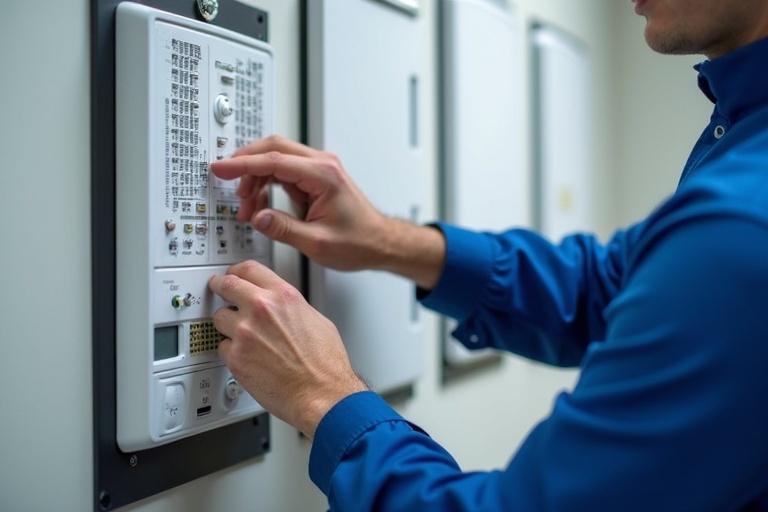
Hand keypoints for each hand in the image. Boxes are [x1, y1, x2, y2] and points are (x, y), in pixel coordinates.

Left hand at [209, 260, 367, 436]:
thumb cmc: (325, 364)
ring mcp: (245, 333)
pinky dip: (232, 352)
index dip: (236, 271)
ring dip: (227, 324)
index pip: (249, 269)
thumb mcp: (317, 320)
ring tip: (241, 335)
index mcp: (283, 296)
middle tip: (218, 289)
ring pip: (219, 318)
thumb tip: (284, 309)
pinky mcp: (235, 358)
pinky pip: (223, 348)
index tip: (232, 274)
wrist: (321, 393)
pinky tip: (247, 358)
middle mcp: (261, 309)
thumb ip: (292, 308)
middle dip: (220, 287)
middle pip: (226, 285)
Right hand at [210, 135, 389, 271]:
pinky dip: (267, 184)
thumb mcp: (318, 242)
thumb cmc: (359, 242)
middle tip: (225, 179)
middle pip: (274, 148)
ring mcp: (319, 170)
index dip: (243, 164)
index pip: (274, 160)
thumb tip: (257, 217)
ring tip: (248, 207)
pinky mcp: (316, 179)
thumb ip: (284, 229)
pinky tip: (261, 205)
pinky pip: (284, 172)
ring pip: (277, 159)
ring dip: (256, 178)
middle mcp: (322, 165)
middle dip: (245, 163)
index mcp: (323, 175)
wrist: (380, 243)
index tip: (221, 168)